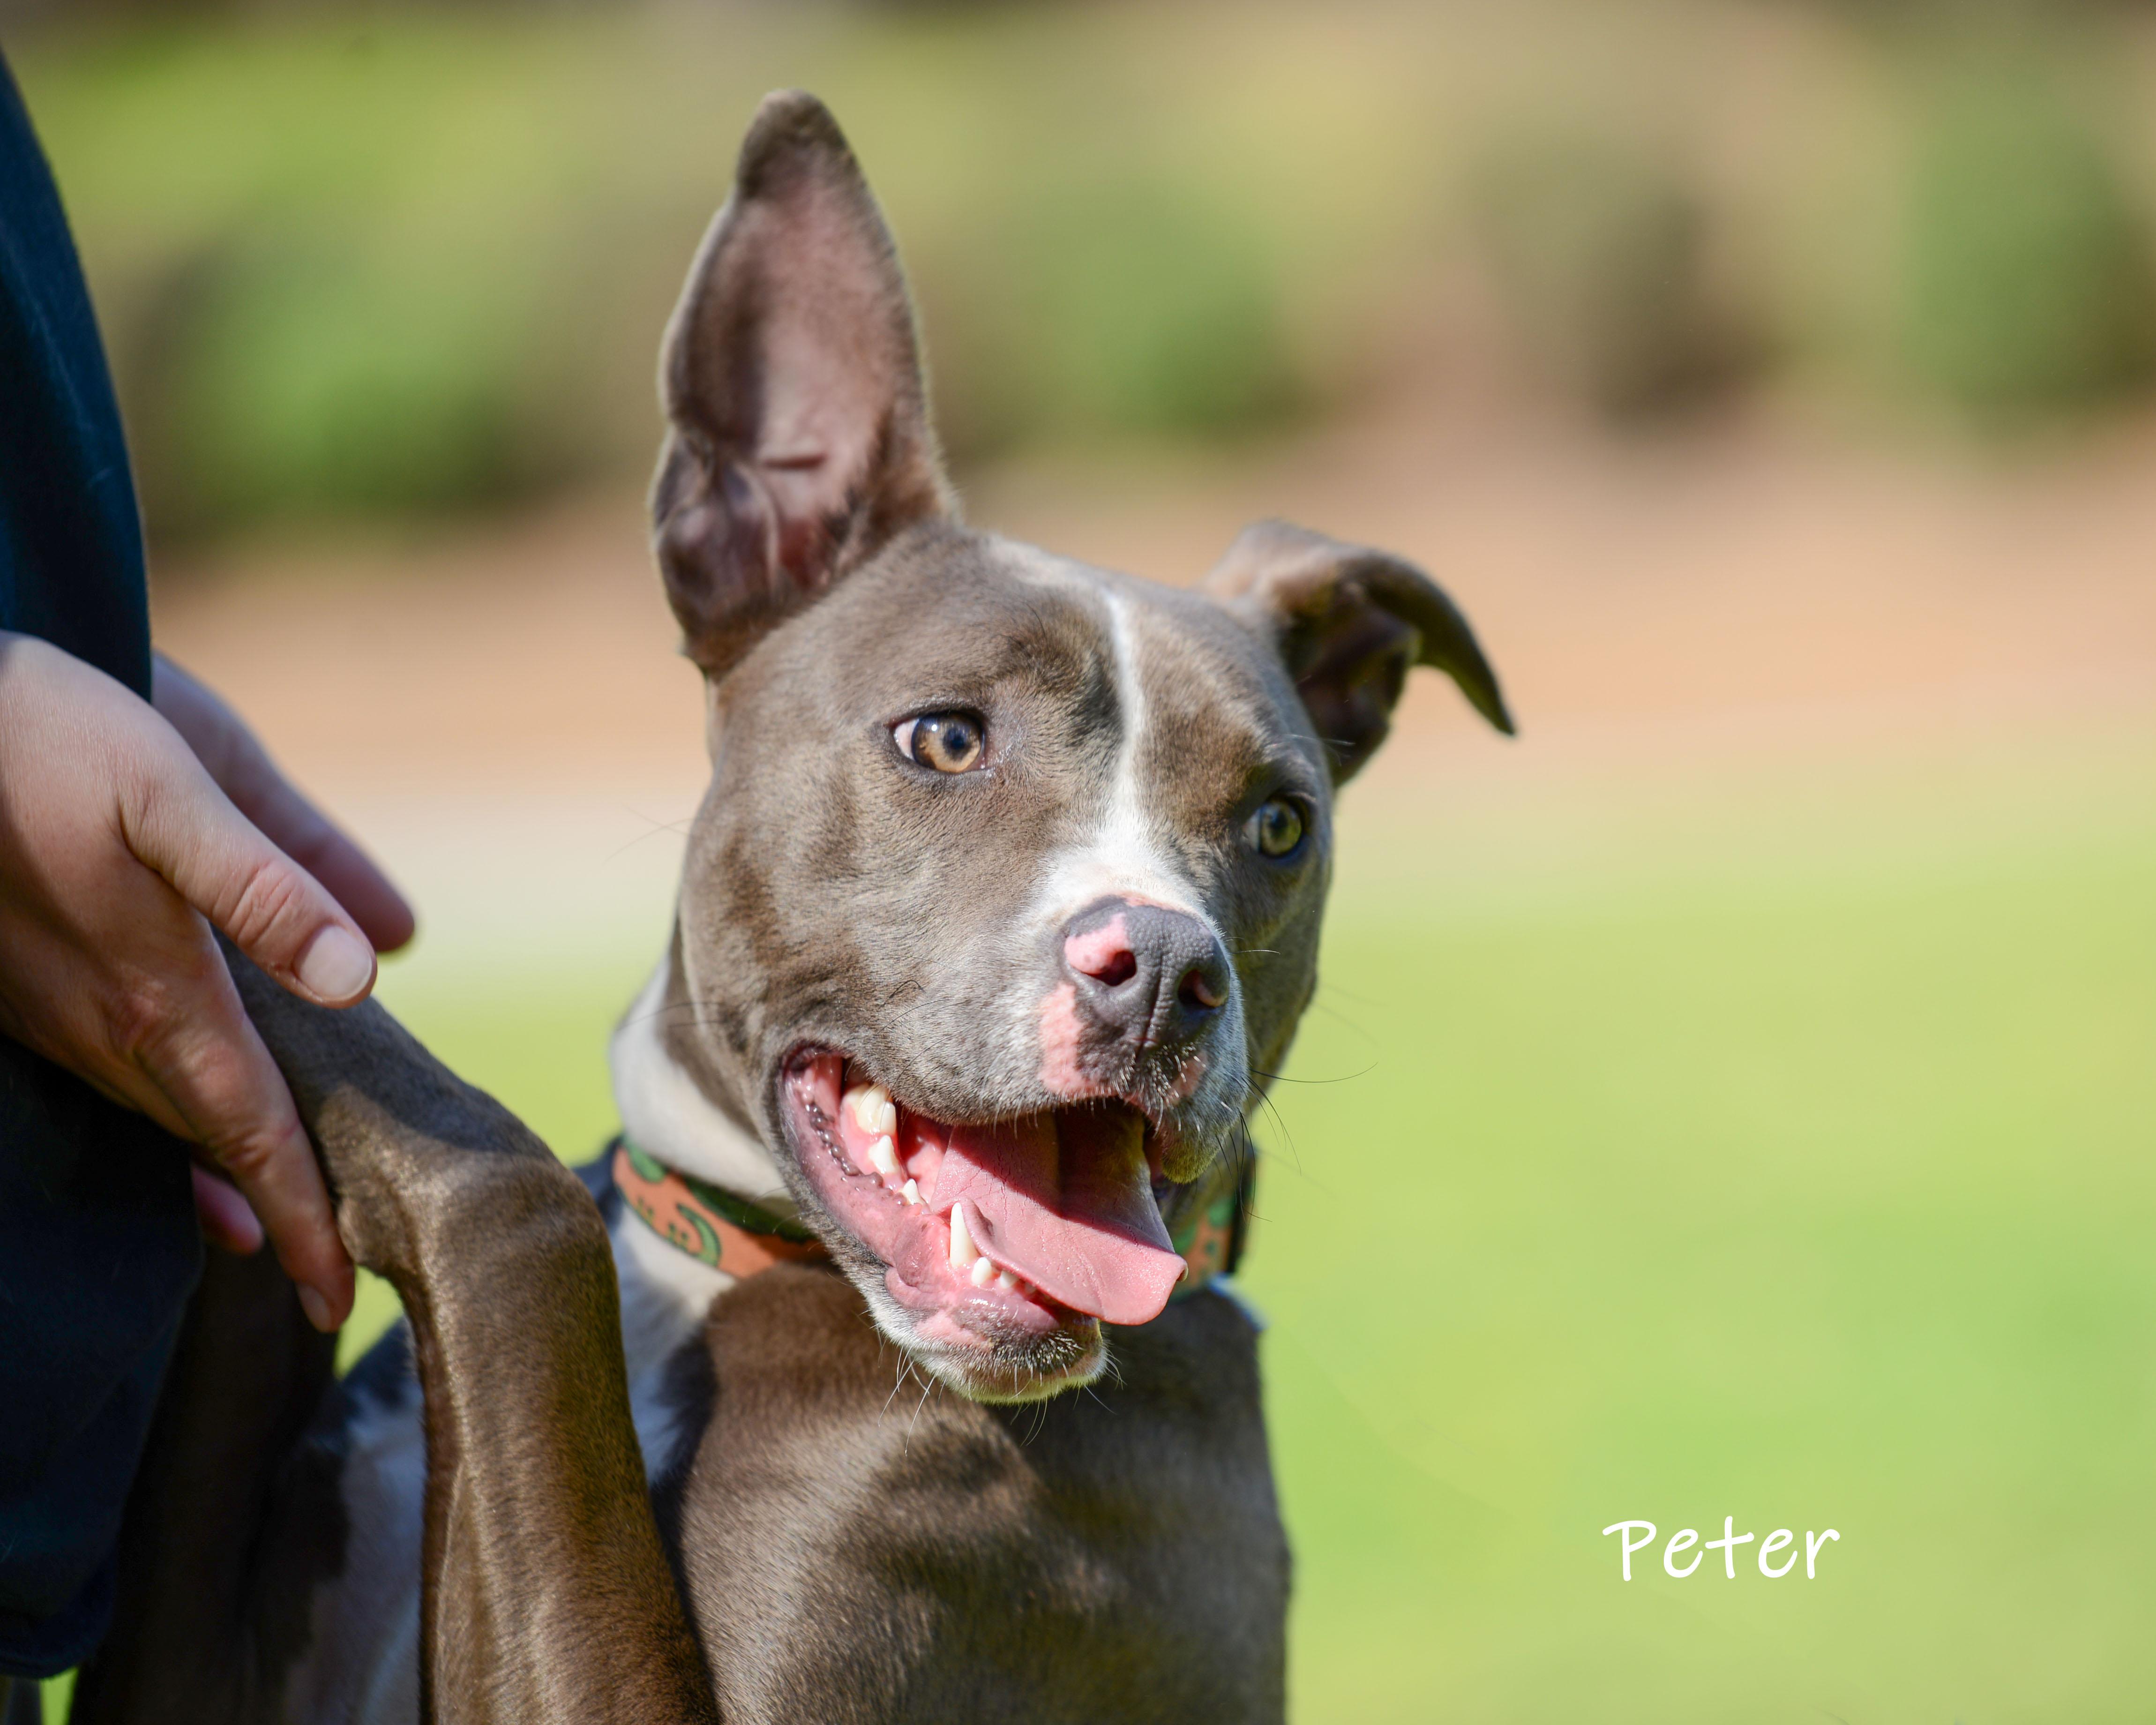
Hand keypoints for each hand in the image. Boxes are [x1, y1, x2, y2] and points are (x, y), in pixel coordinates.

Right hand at [0, 633, 414, 1329]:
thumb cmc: (47, 742)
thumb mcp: (174, 792)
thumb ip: (267, 884)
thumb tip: (365, 966)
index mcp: (158, 996)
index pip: (251, 1136)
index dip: (303, 1217)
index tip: (337, 1297)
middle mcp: (104, 1028)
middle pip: (214, 1146)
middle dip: (277, 1218)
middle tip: (332, 1287)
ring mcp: (57, 1016)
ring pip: (164, 1119)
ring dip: (227, 1178)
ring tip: (286, 1236)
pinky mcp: (28, 991)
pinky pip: (111, 1087)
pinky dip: (167, 1133)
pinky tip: (189, 1162)